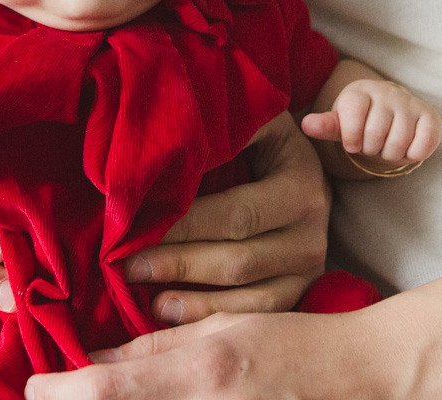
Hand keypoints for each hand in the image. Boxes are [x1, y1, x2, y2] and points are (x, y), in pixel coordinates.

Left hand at [24, 305, 404, 399]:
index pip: (108, 392)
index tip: (34, 385)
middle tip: (54, 392)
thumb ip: (156, 348)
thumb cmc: (288, 345)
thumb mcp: (219, 330)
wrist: (353, 380)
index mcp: (199, 374)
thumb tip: (97, 362)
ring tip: (84, 393)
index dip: (62, 391)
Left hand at [124, 112, 329, 324]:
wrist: (303, 168)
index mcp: (302, 185)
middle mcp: (312, 233)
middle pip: (240, 259)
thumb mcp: (257, 124)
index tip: (137, 226)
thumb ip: (227, 129)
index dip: (185, 224)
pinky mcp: (300, 291)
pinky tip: (175, 315)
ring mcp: (309, 267)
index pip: (237, 213)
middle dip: (180, 263)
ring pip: (252, 297)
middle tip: (128, 265)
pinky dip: (216, 317)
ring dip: (196, 302)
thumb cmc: (262, 142)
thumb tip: (170, 141)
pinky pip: (259, 315)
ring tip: (150, 300)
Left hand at [301, 80, 441, 163]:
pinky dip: (413, 154)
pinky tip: (407, 147)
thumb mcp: (341, 123)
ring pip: (398, 142)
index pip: (353, 116)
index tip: (352, 142)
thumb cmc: (359, 120)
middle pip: (375, 133)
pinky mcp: (429, 115)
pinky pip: (423, 144)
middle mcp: (385, 92)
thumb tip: (306, 125)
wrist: (390, 111)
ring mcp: (409, 102)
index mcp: (359, 92)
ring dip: (390, 154)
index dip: (352, 138)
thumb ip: (326, 125)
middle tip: (372, 143)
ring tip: (386, 145)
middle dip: (371, 148)